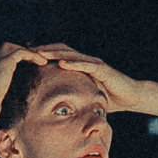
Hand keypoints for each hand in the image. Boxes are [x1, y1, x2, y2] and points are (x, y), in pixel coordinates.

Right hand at [0, 42, 45, 122]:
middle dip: (24, 53)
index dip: (19, 61)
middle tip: (38, 60)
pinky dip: (33, 55)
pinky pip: (21, 53)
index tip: (32, 67)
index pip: (6, 60)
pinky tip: (42, 62)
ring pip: (16, 48)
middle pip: (10, 49)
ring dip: (30, 53)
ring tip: (42, 60)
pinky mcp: (5, 62)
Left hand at [22, 45, 146, 112]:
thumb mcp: (87, 96)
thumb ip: (74, 96)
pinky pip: (85, 65)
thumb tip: (58, 108)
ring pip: (71, 54)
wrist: (131, 97)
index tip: (27, 55)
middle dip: (44, 49)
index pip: (59, 55)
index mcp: (81, 66)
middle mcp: (86, 61)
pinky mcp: (102, 69)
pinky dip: (73, 63)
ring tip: (39, 53)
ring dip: (54, 53)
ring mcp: (94, 64)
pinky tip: (61, 63)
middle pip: (61, 50)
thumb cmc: (110, 97)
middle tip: (27, 50)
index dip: (44, 53)